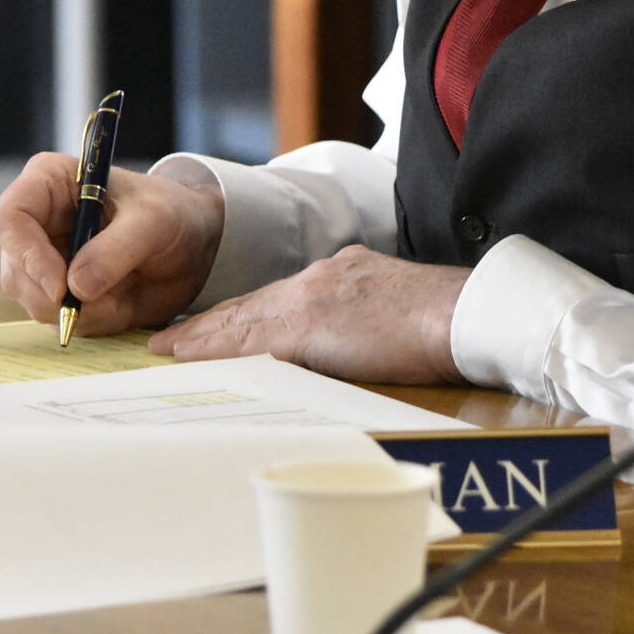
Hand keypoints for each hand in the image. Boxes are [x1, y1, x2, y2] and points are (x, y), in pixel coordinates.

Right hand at [0, 154, 224, 336]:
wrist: (192, 246)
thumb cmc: (173, 214)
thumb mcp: (155, 221)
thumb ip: (117, 250)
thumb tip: (76, 288)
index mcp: (50, 182)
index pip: (9, 219)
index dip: (26, 255)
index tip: (60, 287)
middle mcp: (37, 221)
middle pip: (16, 270)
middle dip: (58, 296)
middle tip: (107, 302)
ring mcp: (44, 259)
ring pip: (34, 301)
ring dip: (81, 312)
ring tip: (123, 295)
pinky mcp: (58, 291)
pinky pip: (59, 320)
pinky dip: (92, 322)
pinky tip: (120, 303)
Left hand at [146, 245, 467, 385]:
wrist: (467, 313)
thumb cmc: (448, 322)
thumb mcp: (397, 313)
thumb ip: (366, 323)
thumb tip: (349, 348)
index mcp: (343, 275)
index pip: (279, 299)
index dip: (243, 315)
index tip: (213, 328)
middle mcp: (321, 278)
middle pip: (251, 305)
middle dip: (210, 326)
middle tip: (169, 341)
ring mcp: (313, 298)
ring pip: (243, 321)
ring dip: (201, 338)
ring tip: (166, 351)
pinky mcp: (310, 324)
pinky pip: (250, 341)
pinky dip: (216, 350)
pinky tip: (191, 359)